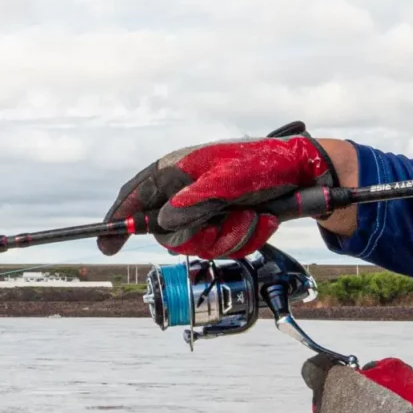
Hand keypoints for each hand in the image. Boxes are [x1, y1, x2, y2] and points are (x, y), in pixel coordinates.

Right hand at [98, 122, 337, 256]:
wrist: (306, 175)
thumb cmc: (265, 165)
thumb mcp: (228, 179)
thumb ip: (193, 201)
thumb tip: (161, 223)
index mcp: (177, 170)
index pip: (135, 196)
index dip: (117, 220)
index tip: (106, 245)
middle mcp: (187, 191)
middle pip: (167, 232)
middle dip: (198, 235)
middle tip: (222, 223)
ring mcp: (206, 209)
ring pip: (199, 244)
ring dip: (230, 237)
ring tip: (253, 217)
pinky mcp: (226, 223)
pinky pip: (223, 247)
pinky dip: (246, 239)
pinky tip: (263, 220)